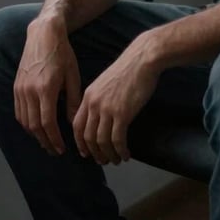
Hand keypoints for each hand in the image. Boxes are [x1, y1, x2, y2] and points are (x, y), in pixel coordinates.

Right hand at [14, 16, 81, 155]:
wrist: (43, 33)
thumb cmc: (62, 52)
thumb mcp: (72, 75)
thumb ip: (72, 101)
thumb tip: (74, 123)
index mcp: (46, 88)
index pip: (47, 123)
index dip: (54, 139)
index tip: (62, 149)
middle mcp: (29, 90)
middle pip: (34, 126)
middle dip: (45, 141)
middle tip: (55, 150)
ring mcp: (20, 88)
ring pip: (24, 121)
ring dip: (35, 134)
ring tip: (46, 141)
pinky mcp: (16, 86)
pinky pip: (19, 111)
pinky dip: (26, 123)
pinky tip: (35, 126)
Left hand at [72, 37, 159, 164]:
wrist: (142, 59)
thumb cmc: (128, 69)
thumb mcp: (105, 83)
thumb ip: (99, 99)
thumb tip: (99, 118)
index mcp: (88, 96)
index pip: (77, 125)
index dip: (80, 142)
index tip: (86, 152)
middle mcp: (94, 104)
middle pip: (88, 137)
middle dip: (94, 153)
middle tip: (103, 160)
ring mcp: (107, 109)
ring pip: (102, 141)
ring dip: (108, 155)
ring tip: (116, 159)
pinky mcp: (122, 113)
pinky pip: (117, 140)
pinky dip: (120, 151)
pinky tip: (126, 154)